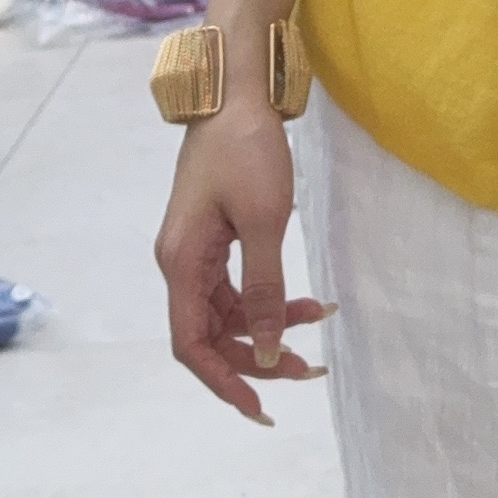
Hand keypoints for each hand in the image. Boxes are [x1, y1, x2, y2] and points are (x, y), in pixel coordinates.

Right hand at [155, 95, 330, 424]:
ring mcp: (197, 249)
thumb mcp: (263, 221)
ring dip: (268, 327)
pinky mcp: (215, 235)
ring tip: (316, 328)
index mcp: (181, 263)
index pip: (191, 345)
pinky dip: (269, 297)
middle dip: (256, 357)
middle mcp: (181, 263)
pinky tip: (306, 301)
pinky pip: (237, 285)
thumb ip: (264, 289)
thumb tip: (265, 350)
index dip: (222, 380)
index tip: (260, 404)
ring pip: (228, 311)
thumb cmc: (247, 150)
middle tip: (307, 369)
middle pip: (211, 333)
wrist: (237, 93)